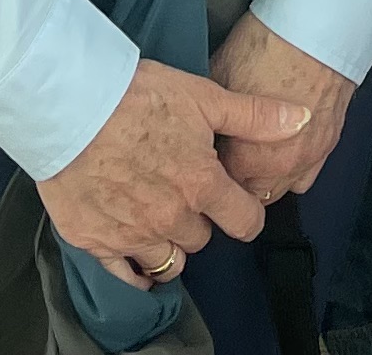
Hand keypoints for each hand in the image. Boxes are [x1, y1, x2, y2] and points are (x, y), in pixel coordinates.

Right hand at [38, 58, 308, 287]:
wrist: (71, 104)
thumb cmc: (137, 95)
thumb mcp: (203, 96)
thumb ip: (254, 116)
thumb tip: (300, 118)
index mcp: (202, 185)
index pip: (244, 222)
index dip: (246, 213)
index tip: (236, 203)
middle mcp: (171, 218)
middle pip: (202, 239)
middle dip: (200, 219)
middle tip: (184, 193)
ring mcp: (132, 235)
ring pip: (168, 262)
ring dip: (170, 245)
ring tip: (160, 219)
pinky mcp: (96, 242)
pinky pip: (126, 276)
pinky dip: (135, 271)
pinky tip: (135, 256)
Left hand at [210, 11, 356, 206]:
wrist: (317, 28)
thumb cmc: (267, 47)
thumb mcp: (219, 76)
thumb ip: (211, 113)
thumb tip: (198, 120)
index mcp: (246, 156)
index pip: (219, 185)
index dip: (209, 169)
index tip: (205, 154)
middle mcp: (279, 167)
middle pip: (249, 194)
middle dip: (237, 178)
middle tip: (229, 153)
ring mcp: (307, 158)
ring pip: (279, 190)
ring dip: (265, 179)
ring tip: (255, 154)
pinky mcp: (328, 144)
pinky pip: (305, 177)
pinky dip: (292, 169)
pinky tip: (283, 150)